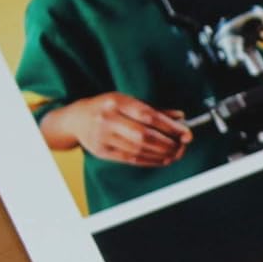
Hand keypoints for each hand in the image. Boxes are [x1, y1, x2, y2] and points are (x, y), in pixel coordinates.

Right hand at [43, 92, 191, 165]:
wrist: (76, 119)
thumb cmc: (107, 108)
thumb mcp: (127, 101)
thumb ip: (154, 109)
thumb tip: (181, 116)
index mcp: (116, 101)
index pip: (148, 115)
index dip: (170, 126)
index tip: (186, 133)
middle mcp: (108, 118)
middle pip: (144, 135)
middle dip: (168, 143)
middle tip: (182, 146)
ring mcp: (103, 136)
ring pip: (139, 149)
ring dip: (162, 154)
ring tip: (176, 153)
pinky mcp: (102, 151)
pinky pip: (131, 158)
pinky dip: (150, 160)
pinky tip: (162, 159)